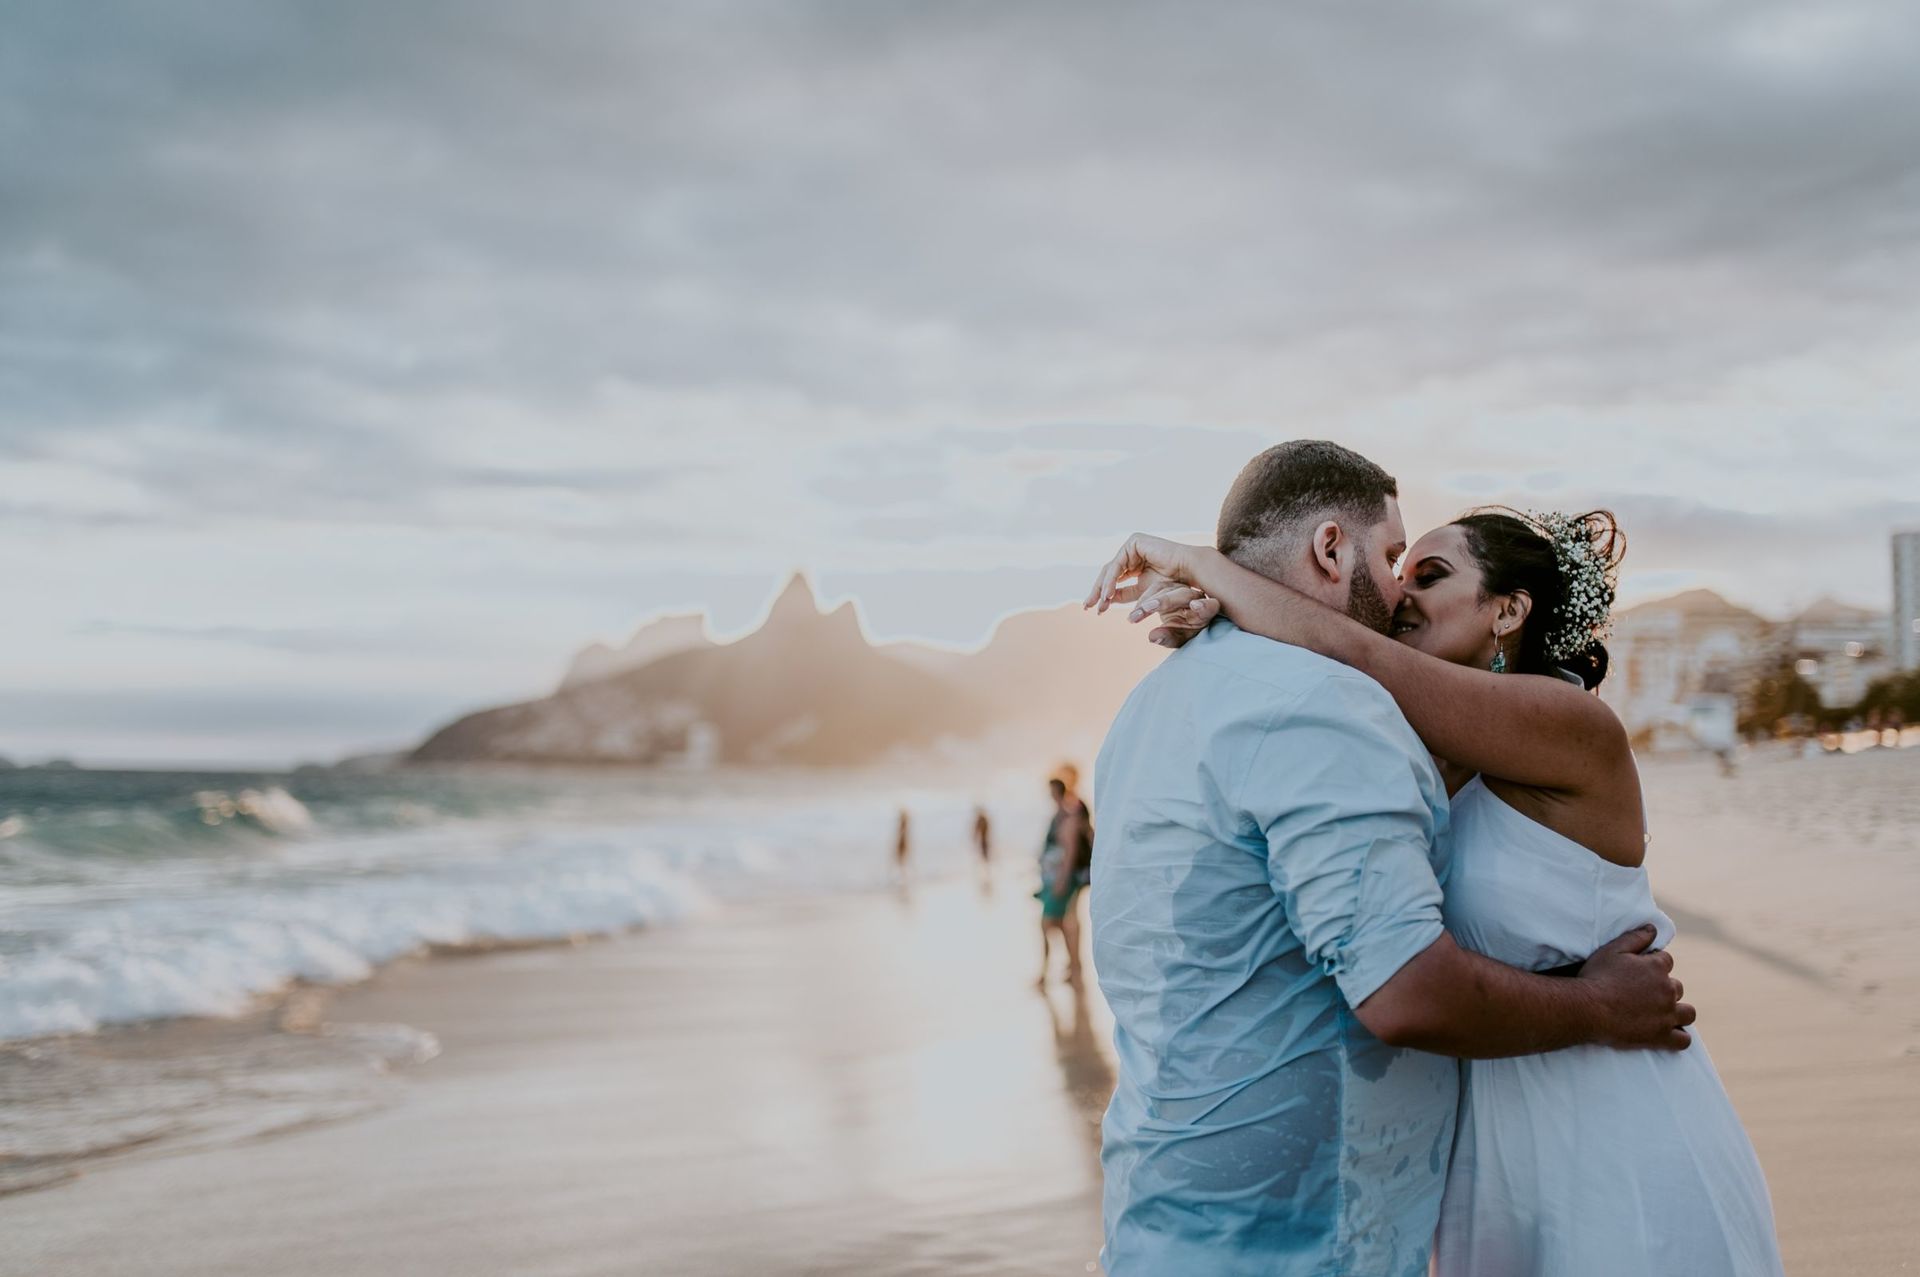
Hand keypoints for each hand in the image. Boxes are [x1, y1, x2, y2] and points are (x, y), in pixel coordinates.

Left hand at [1084, 533, 1209, 613]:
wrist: (1190, 572)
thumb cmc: (1174, 584)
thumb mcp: (1143, 593)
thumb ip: (1125, 595)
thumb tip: (1106, 600)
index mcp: (1135, 565)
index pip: (1113, 581)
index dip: (1103, 595)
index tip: (1095, 611)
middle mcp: (1132, 555)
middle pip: (1108, 574)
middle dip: (1097, 592)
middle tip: (1088, 608)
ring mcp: (1133, 547)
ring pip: (1110, 570)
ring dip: (1102, 589)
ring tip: (1100, 605)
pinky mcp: (1134, 542)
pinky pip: (1117, 564)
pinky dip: (1110, 581)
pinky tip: (1107, 595)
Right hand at [1128, 580, 1221, 647]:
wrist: (1180, 622)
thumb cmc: (1183, 633)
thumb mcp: (1178, 639)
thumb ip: (1168, 638)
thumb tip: (1152, 637)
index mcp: (1206, 611)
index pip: (1209, 607)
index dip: (1204, 606)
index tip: (1196, 605)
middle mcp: (1195, 596)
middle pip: (1182, 595)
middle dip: (1165, 601)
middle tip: (1147, 608)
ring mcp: (1179, 589)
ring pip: (1164, 590)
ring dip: (1147, 602)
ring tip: (1134, 618)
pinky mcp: (1166, 586)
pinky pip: (1154, 589)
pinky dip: (1142, 601)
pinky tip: (1135, 613)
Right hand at [1576, 925, 1694, 1050]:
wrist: (1588, 1009)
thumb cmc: (1597, 977)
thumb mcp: (1612, 950)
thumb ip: (1636, 937)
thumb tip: (1653, 928)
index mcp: (1657, 967)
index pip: (1666, 961)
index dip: (1654, 965)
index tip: (1640, 972)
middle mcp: (1667, 990)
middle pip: (1676, 987)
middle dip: (1665, 989)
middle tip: (1644, 995)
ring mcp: (1667, 1015)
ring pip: (1687, 1013)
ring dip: (1678, 1011)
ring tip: (1663, 1013)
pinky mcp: (1662, 1036)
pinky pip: (1683, 1040)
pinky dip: (1680, 1037)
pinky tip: (1670, 1034)